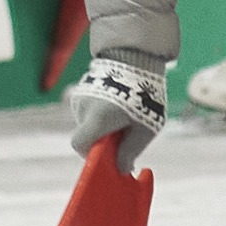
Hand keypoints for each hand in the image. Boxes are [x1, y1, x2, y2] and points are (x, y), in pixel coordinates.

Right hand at [62, 57, 165, 173]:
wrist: (137, 56)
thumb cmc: (145, 95)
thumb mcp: (146, 127)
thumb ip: (131, 151)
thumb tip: (121, 169)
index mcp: (98, 118)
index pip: (80, 145)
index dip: (90, 154)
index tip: (106, 154)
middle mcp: (83, 107)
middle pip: (85, 133)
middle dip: (102, 137)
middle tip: (123, 131)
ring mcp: (80, 95)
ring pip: (87, 120)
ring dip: (101, 122)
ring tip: (123, 111)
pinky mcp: (81, 87)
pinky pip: (88, 108)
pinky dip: (100, 110)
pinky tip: (117, 101)